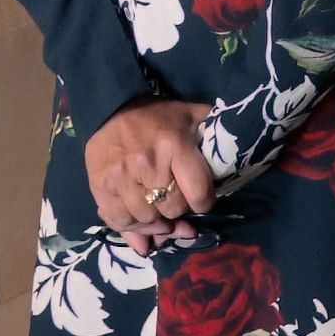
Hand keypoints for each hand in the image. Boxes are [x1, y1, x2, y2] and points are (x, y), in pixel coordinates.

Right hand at [87, 99, 215, 250]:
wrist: (111, 109)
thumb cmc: (159, 116)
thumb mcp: (194, 117)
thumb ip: (216, 137)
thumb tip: (234, 165)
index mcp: (175, 145)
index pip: (198, 194)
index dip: (205, 203)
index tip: (202, 200)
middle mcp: (147, 164)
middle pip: (173, 210)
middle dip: (181, 212)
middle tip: (179, 203)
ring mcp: (121, 177)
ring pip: (147, 220)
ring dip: (156, 221)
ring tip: (160, 211)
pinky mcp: (100, 187)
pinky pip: (119, 221)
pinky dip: (132, 226)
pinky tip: (139, 218)